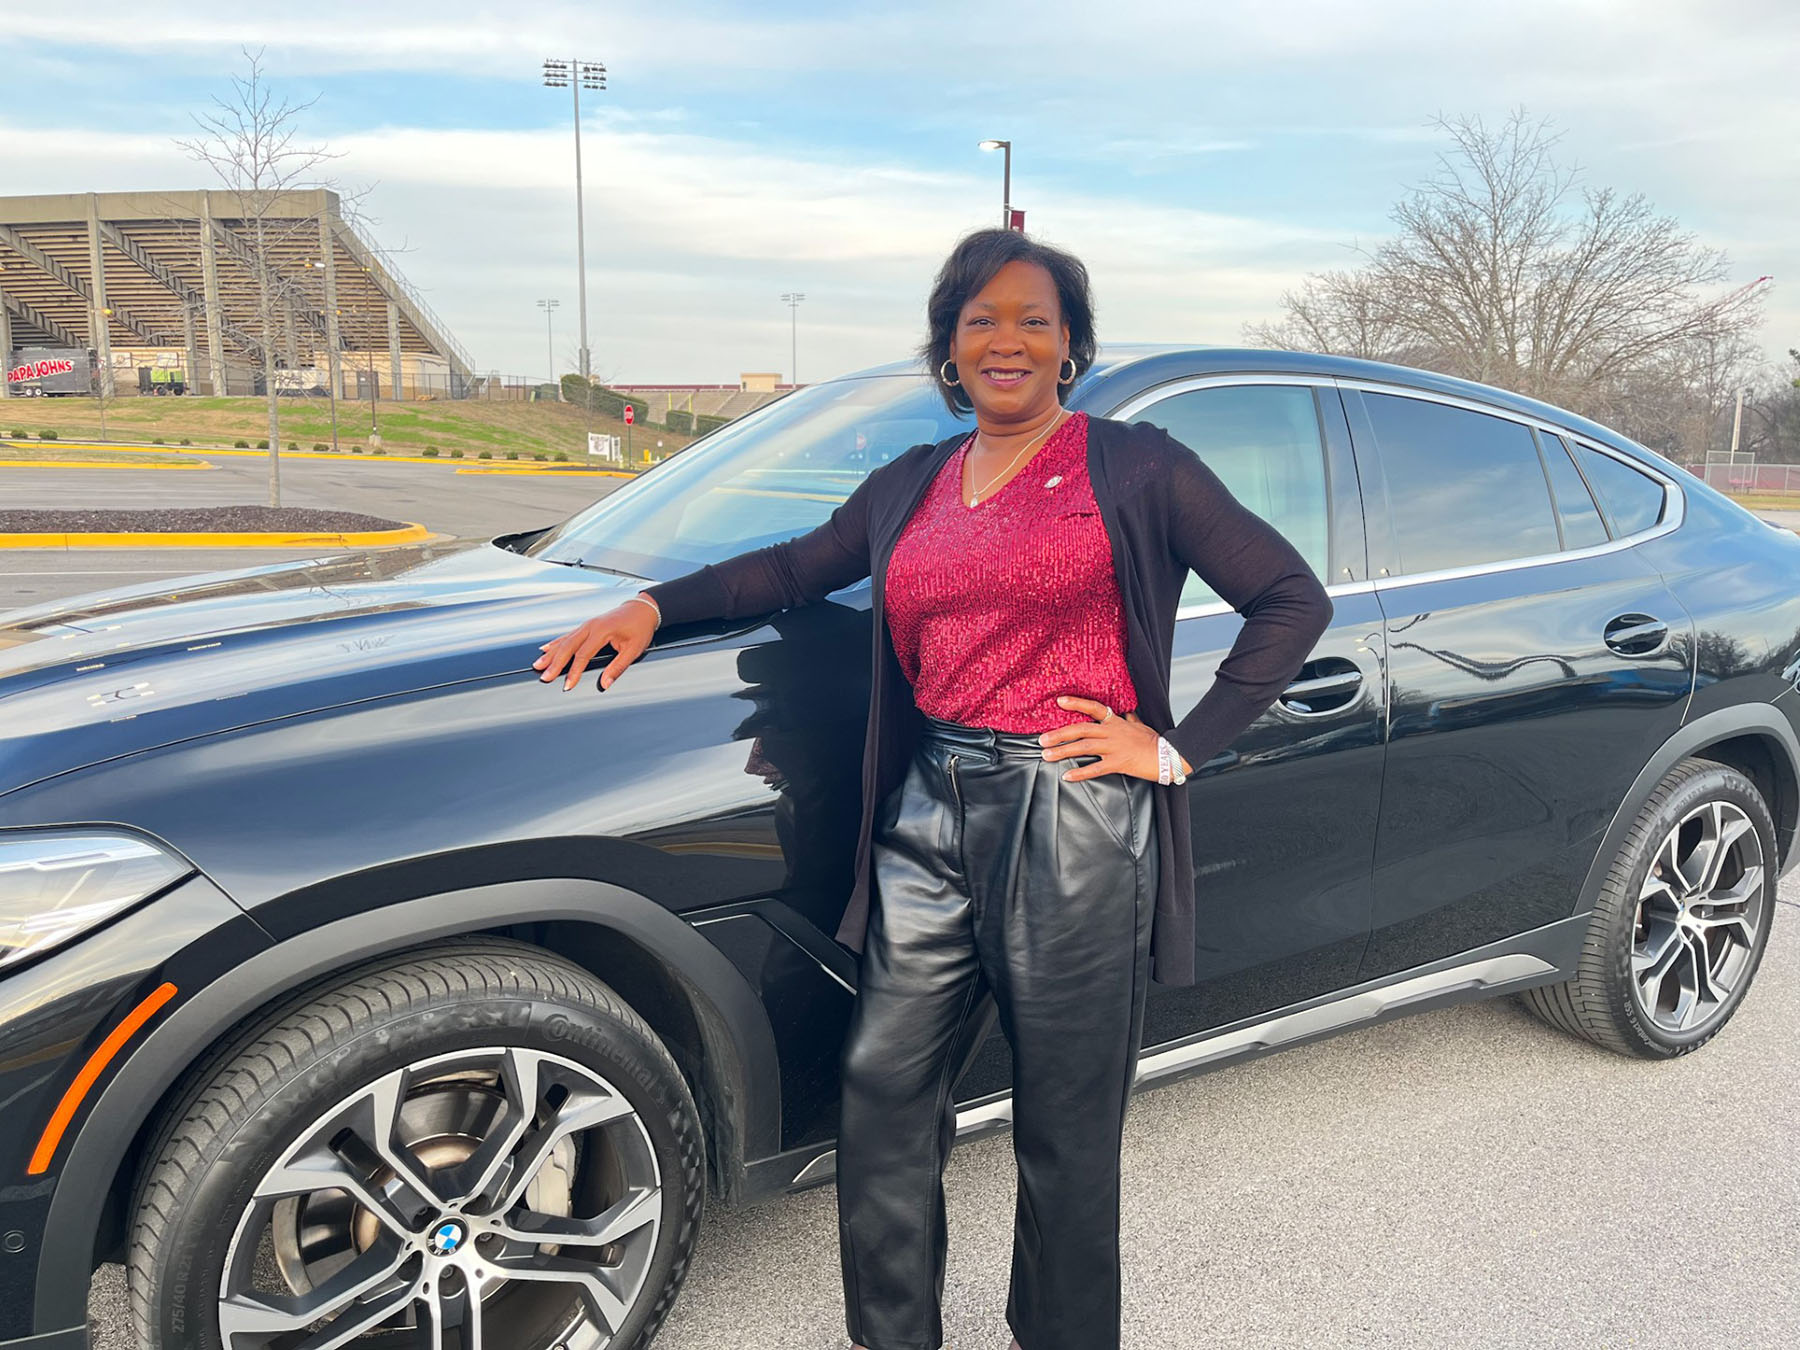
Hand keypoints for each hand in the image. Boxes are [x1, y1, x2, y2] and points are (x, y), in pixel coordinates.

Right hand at [533, 598, 658, 691]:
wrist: (643, 609)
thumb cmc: (640, 628)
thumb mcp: (634, 649)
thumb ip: (618, 667)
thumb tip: (605, 684)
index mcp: (602, 631)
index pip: (583, 655)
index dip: (574, 672)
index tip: (567, 685)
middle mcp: (591, 626)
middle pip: (568, 647)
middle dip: (554, 663)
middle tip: (544, 677)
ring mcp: (587, 624)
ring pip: (564, 640)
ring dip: (551, 654)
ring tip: (538, 665)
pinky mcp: (587, 626)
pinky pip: (568, 635)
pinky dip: (555, 643)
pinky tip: (545, 649)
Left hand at [1038, 695, 1192, 782]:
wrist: (1169, 755)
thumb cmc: (1154, 741)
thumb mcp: (1140, 725)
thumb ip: (1129, 719)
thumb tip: (1126, 712)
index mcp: (1116, 722)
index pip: (1094, 708)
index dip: (1076, 703)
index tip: (1059, 701)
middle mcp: (1112, 732)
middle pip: (1080, 729)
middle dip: (1059, 734)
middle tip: (1042, 740)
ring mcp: (1114, 747)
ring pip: (1083, 747)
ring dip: (1063, 751)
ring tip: (1047, 756)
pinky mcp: (1118, 763)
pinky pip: (1095, 768)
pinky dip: (1080, 773)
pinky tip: (1067, 776)